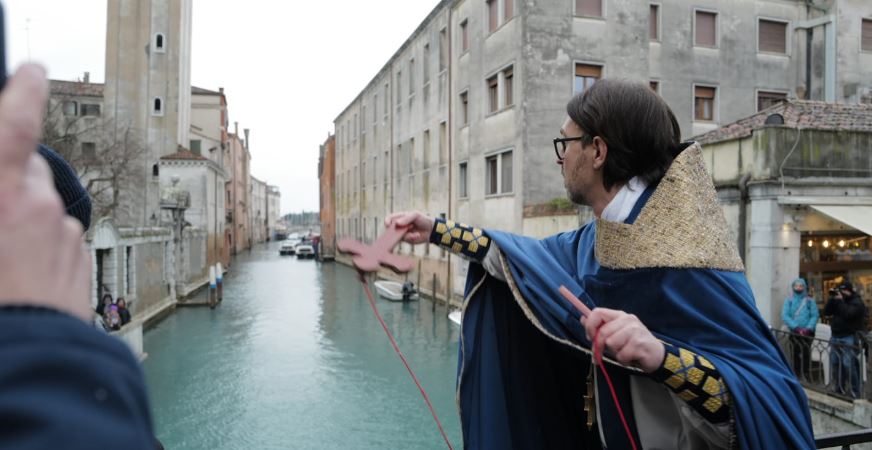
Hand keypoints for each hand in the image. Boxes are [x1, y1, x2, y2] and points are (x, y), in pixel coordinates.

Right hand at [0, 65, 91, 321]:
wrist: (27, 360)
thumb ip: (0, 194)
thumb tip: (8, 187)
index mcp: (2, 193)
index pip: (15, 123)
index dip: (23, 91)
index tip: (31, 72)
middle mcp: (39, 207)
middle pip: (28, 172)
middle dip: (10, 182)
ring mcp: (64, 235)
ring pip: (43, 210)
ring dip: (24, 221)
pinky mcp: (79, 260)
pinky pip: (58, 239)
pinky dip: (41, 246)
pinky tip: (19, 278)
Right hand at [384, 211, 434, 243]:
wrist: (430, 229)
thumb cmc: (422, 219)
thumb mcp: (415, 215)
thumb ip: (406, 218)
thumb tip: (396, 223)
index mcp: (400, 217)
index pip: (389, 219)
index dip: (387, 221)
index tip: (387, 225)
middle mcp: (399, 225)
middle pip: (391, 229)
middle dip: (395, 231)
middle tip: (403, 231)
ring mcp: (402, 233)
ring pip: (398, 235)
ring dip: (407, 235)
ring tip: (415, 233)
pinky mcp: (406, 239)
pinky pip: (405, 239)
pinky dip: (411, 237)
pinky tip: (417, 235)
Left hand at [581, 308, 664, 372]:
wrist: (656, 355)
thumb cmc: (633, 344)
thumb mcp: (615, 334)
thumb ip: (600, 327)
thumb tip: (582, 318)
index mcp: (619, 316)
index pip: (597, 312)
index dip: (590, 326)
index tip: (590, 338)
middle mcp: (628, 320)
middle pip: (603, 332)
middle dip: (599, 347)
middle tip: (600, 356)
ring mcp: (635, 330)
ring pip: (611, 344)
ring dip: (615, 353)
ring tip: (624, 353)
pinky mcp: (640, 343)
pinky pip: (621, 355)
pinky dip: (624, 360)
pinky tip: (632, 357)